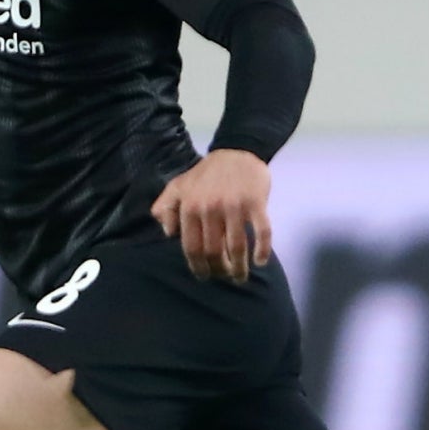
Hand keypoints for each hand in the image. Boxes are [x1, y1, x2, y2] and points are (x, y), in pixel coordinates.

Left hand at [151, 149, 271, 282]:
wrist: (237, 151)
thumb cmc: (205, 174)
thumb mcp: (178, 186)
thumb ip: (166, 207)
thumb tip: (167, 233)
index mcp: (190, 207)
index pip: (191, 247)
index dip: (198, 266)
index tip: (204, 276)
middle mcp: (210, 208)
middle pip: (213, 251)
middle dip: (219, 270)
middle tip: (224, 276)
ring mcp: (234, 206)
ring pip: (237, 247)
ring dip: (239, 268)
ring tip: (240, 277)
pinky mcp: (256, 203)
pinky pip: (262, 232)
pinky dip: (262, 250)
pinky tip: (260, 261)